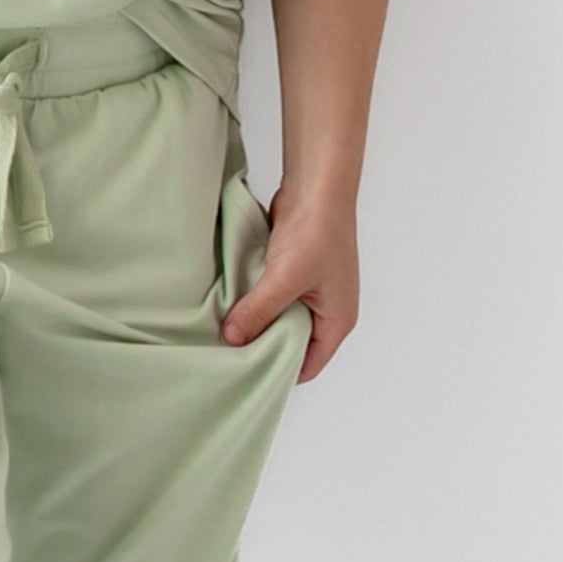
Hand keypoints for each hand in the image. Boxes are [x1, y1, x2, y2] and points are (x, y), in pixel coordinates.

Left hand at [219, 191, 358, 381]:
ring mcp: (310, 292)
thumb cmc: (318, 232)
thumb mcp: (285, 278)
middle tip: (228, 356)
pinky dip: (254, 301)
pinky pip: (271, 298)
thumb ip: (258, 310)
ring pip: (278, 320)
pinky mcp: (293, 274)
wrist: (317, 186)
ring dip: (256, 322)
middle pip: (291, 344)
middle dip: (263, 348)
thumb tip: (231, 339)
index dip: (279, 372)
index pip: (307, 365)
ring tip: (226, 332)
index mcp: (337, 321)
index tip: (245, 375)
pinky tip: (231, 304)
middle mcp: (326, 311)